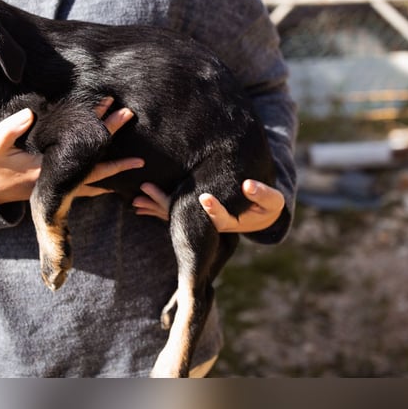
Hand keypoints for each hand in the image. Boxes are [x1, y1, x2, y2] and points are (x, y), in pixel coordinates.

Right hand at [0, 97, 142, 205]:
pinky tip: (118, 180)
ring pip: (95, 176)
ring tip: (138, 160)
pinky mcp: (61, 190)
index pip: (77, 142)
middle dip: (111, 134)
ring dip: (116, 165)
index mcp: (45, 166)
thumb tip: (30, 113)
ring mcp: (62, 187)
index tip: (106, 104)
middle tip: (128, 114)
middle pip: (93, 158)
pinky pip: (88, 188)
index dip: (92, 123)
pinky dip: (104, 183)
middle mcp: (59, 179)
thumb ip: (9, 129)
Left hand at [133, 179, 283, 232]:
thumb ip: (262, 194)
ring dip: (156, 207)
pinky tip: (141, 201)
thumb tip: (247, 184)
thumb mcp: (272, 200)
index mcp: (229, 220)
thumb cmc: (268, 206)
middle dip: (166, 203)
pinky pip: (173, 211)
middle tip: (145, 190)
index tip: (204, 197)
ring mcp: (200, 220)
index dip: (211, 208)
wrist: (261, 214)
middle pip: (185, 215)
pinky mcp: (195, 214)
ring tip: (135, 200)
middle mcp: (209, 224)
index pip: (218, 216)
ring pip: (174, 214)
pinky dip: (158, 207)